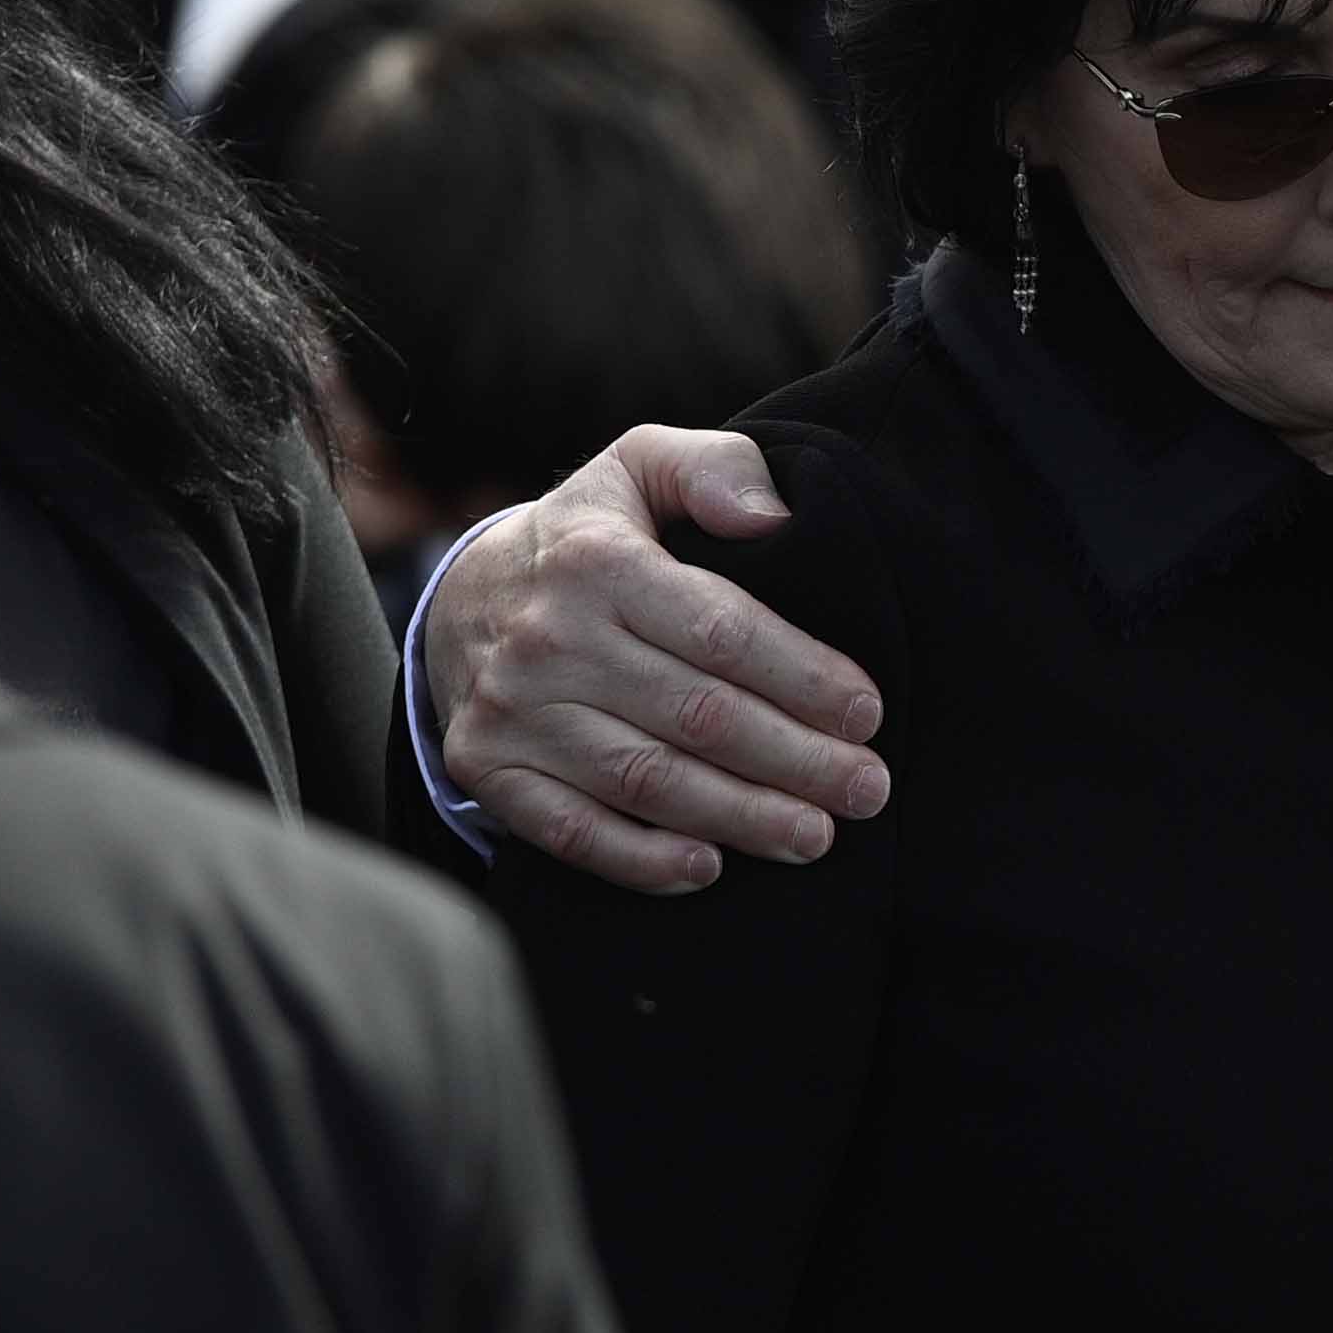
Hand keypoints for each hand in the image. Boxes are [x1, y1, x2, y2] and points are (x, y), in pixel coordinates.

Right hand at [420, 427, 890, 892]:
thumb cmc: (590, 534)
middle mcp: (548, 640)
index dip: (804, 678)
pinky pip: (570, 829)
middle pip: (697, 716)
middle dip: (796, 760)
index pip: (721, 631)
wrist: (464, 593)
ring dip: (740, 816)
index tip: (868, 713)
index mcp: (598, 562)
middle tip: (866, 790)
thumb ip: (716, 468)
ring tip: (815, 836)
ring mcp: (512, 711)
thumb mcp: (644, 465)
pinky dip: (641, 858)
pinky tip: (709, 867)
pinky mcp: (487, 768)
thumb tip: (773, 516)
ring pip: (646, 779)